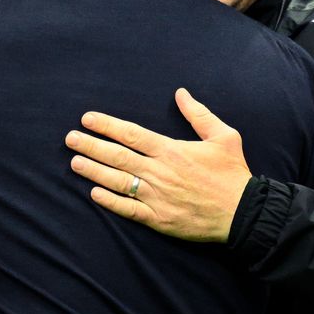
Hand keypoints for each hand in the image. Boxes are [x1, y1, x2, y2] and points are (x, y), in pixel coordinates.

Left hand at [66, 88, 252, 242]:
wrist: (244, 214)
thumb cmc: (233, 174)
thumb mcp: (224, 136)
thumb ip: (199, 114)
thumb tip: (180, 93)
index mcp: (172, 150)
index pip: (131, 134)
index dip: (106, 125)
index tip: (87, 119)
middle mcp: (159, 172)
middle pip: (117, 156)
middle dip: (91, 145)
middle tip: (70, 139)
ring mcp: (157, 197)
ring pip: (117, 181)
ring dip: (93, 171)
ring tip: (75, 162)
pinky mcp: (158, 219)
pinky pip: (128, 209)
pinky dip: (110, 202)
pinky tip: (94, 193)